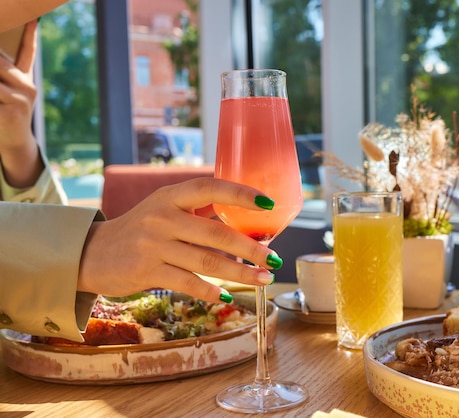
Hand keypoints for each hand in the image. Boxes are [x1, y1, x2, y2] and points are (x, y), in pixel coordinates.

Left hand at [0, 20, 42, 187]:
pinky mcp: (15, 107)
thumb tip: (0, 63)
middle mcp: (28, 86)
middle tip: (1, 89)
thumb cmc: (4, 116)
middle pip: (0, 62)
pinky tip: (0, 106)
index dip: (30, 36)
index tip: (33, 19)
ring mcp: (23, 97)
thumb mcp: (5, 94)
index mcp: (25, 80)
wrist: (14, 142)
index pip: (28, 53)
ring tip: (2, 95)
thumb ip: (4, 75)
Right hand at [78, 178, 281, 301]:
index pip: (210, 188)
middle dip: (251, 248)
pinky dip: (212, 291)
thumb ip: (197, 212)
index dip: (241, 194)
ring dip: (241, 273)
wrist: (92, 253)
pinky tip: (229, 295)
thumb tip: (248, 223)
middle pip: (217, 233)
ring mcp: (153, 245)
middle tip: (275, 259)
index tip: (268, 204)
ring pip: (208, 262)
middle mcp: (162, 217)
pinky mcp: (147, 271)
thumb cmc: (140, 230)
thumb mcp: (164, 209)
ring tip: (264, 279)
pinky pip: (188, 283)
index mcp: (170, 196)